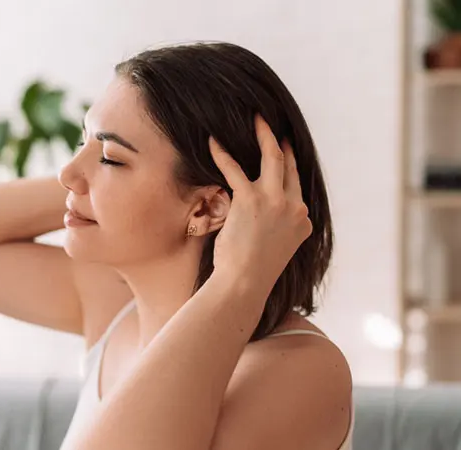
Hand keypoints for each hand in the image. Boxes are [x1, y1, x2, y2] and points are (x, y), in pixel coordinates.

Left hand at [209, 116, 311, 301]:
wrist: (244, 284)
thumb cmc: (252, 273)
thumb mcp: (275, 250)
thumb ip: (276, 230)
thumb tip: (264, 222)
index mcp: (303, 222)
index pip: (298, 189)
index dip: (290, 168)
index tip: (285, 152)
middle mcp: (294, 208)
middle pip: (290, 166)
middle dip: (282, 144)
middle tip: (273, 127)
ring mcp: (275, 202)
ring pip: (272, 158)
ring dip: (263, 135)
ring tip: (256, 119)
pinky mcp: (251, 199)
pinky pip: (234, 169)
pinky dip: (223, 154)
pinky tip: (213, 143)